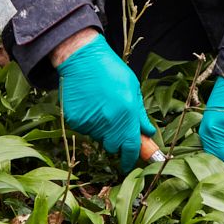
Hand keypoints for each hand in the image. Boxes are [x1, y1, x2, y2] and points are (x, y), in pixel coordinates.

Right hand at [56, 35, 154, 173]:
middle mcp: (109, 122)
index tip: (129, 164)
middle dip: (115, 141)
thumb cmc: (111, 70)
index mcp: (127, 115)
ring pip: (98, 137)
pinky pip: (84, 129)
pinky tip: (89, 105)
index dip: (130, 159)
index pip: (130, 147)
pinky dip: (88, 122)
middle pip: (112, 146)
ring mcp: (91, 122)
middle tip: (114, 124)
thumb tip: (147, 133)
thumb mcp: (133, 88)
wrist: (83, 59)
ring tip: (100, 107)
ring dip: (101, 129)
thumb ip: (139, 114)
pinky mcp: (76, 120)